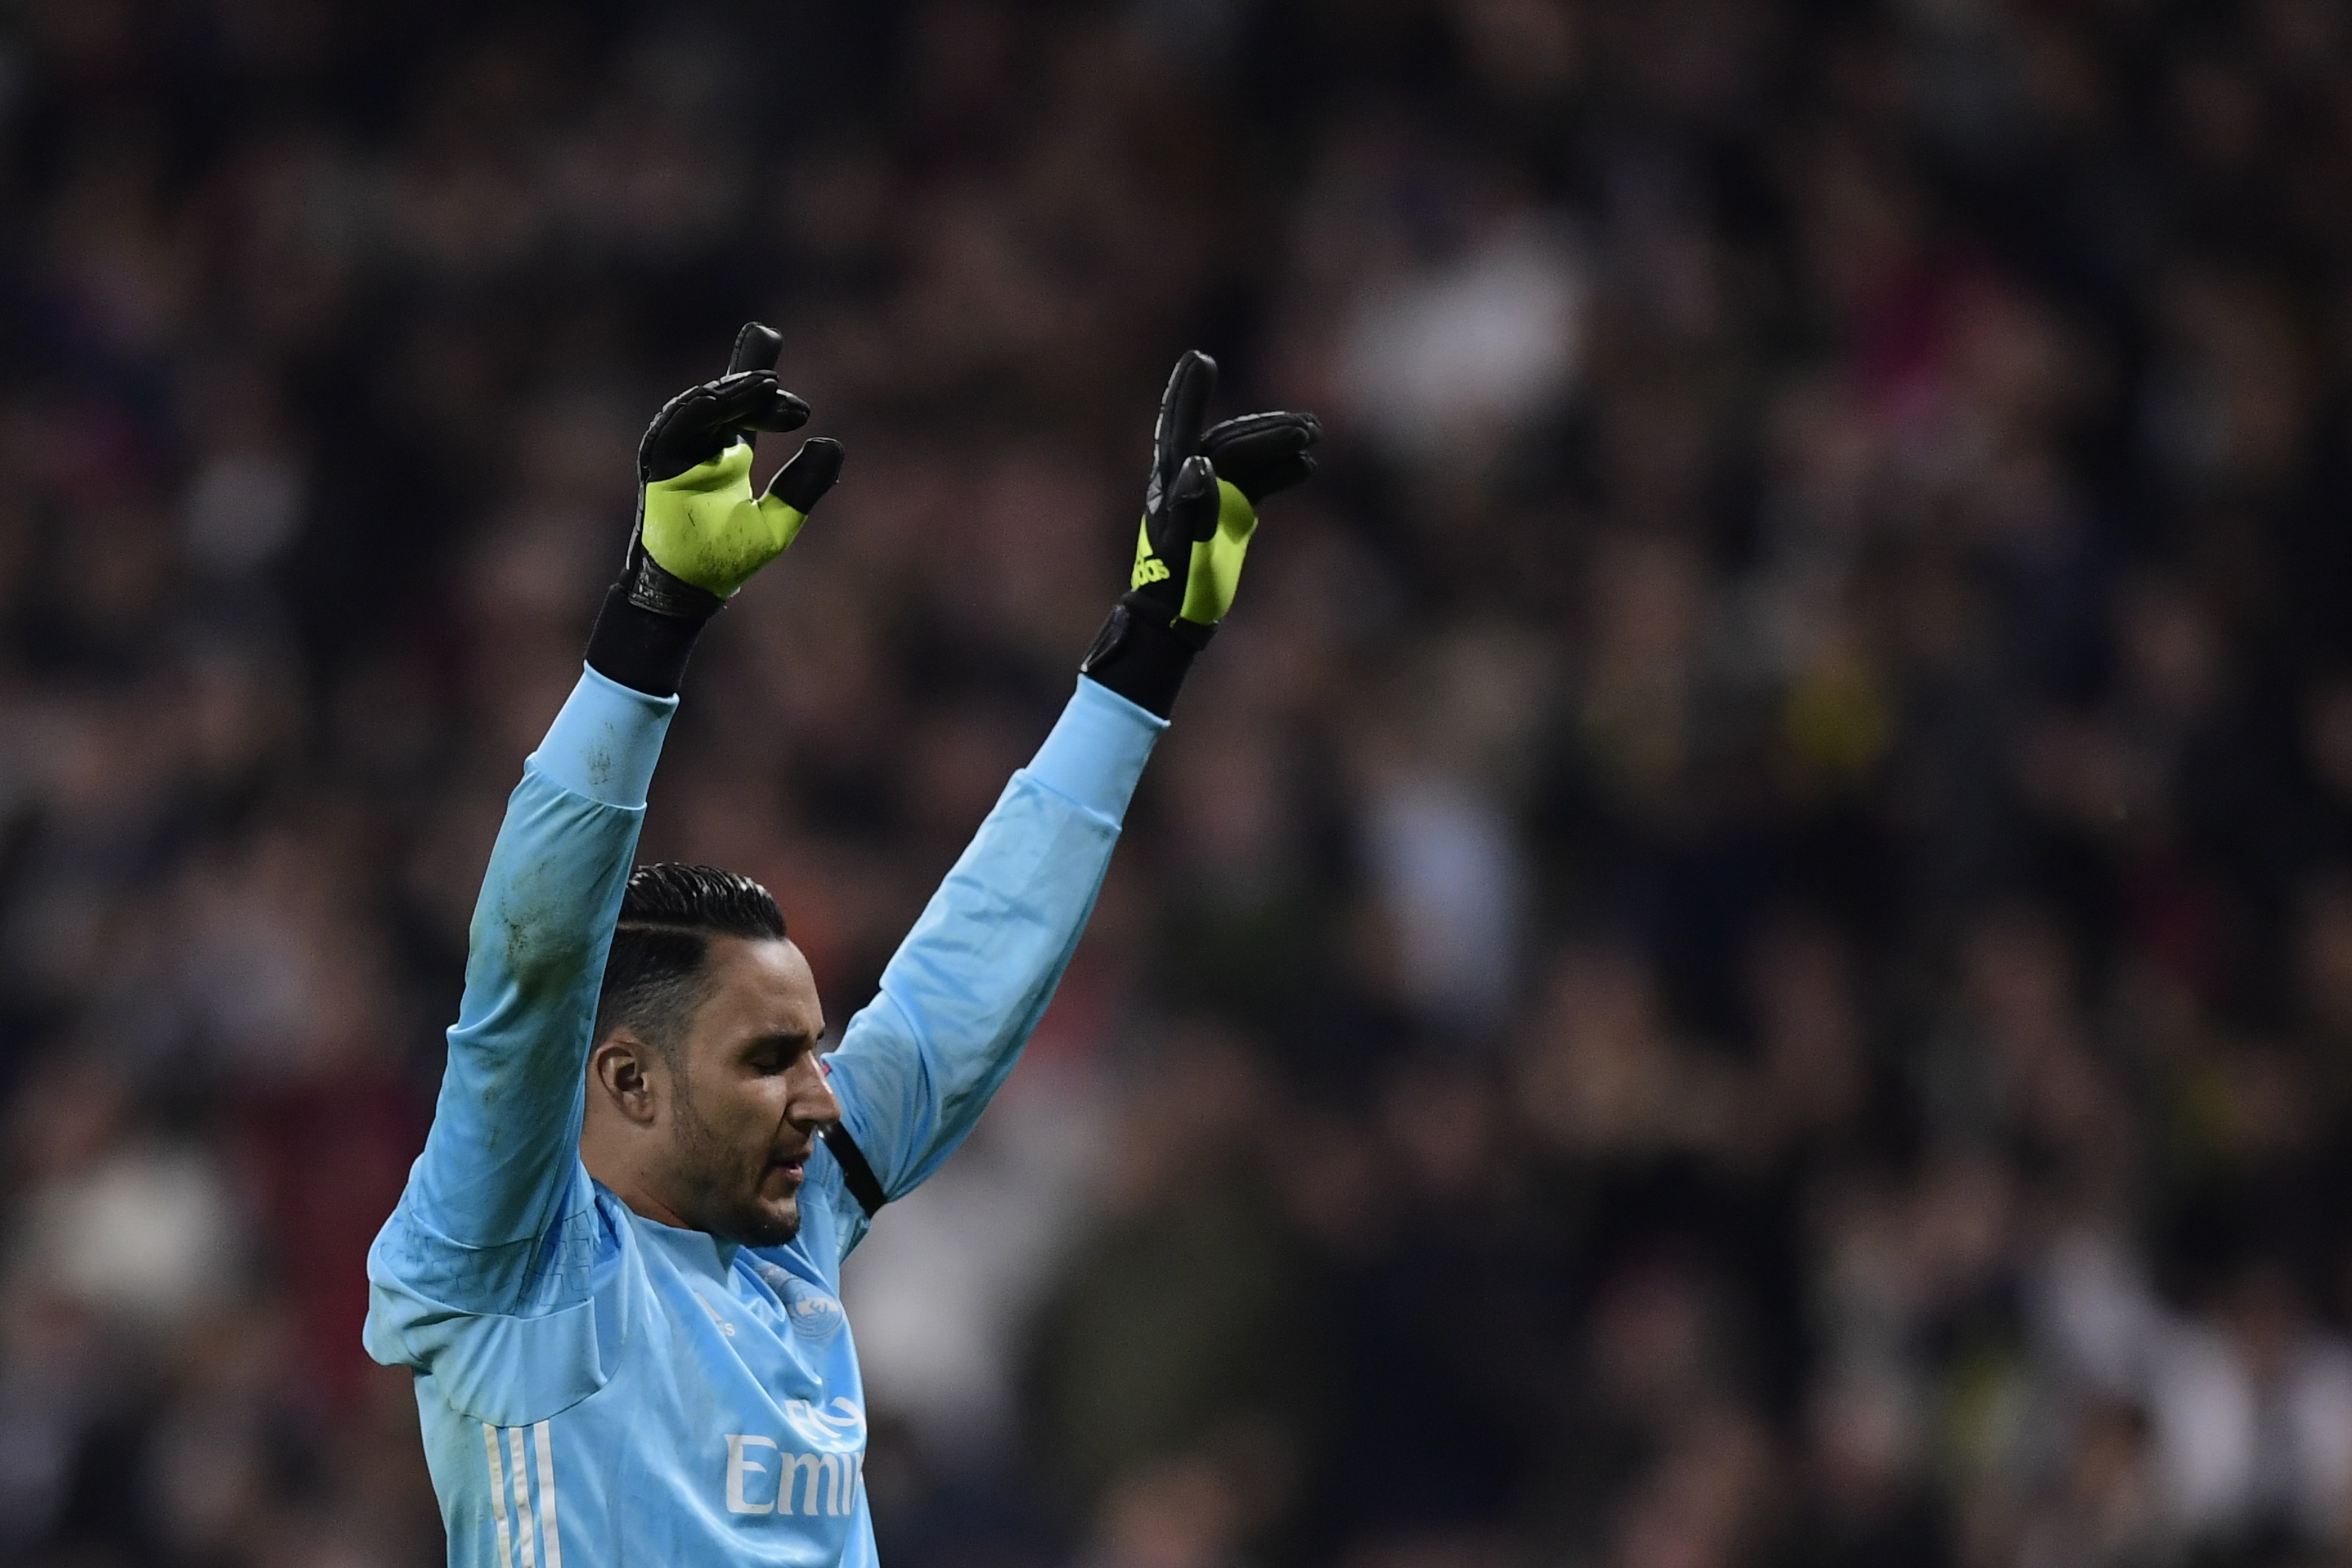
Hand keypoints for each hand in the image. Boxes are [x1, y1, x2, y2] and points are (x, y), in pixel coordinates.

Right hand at [625, 323, 844, 612]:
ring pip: (703, 406)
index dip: (763, 385)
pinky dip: (695, 410)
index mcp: (728, 455)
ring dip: (733, 394)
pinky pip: (674, 427)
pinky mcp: (658, 463)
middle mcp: (702, 447)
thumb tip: (833, 444)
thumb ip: (804, 486)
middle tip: (792, 401)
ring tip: (767, 388)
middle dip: (755, 387)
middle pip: (725, 397)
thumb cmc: (727, 560)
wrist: (691, 589)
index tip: (802, 409)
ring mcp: (678, 452)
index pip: (744, 407)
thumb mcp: (778, 522)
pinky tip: (721, 398)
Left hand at [1127, 350, 1320, 631]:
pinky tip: (1307, 466)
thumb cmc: (1176, 584)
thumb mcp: (1184, 549)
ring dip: (1278, 443)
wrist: (1179, 616)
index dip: (1190, 393)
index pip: (1181, 426)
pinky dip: (1281, 470)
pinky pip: (1258, 479)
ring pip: (1247, 456)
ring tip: (1314, 435)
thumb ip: (1192, 507)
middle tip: (1309, 428)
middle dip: (1267, 429)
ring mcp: (1212, 492)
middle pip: (1229, 440)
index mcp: (1172, 480)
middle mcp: (1188, 478)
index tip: (1201, 358)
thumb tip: (1200, 464)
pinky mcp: (1230, 510)